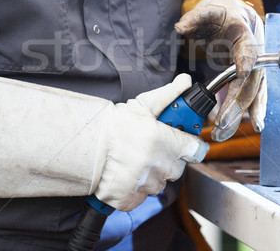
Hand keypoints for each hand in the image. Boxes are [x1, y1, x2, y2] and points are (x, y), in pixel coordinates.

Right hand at [94, 74, 208, 210]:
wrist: (84, 144)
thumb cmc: (114, 124)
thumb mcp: (143, 105)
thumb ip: (169, 94)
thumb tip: (186, 81)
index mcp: (163, 141)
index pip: (195, 150)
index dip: (190, 146)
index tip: (184, 144)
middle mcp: (156, 165)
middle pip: (177, 169)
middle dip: (167, 161)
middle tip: (150, 150)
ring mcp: (143, 184)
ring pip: (158, 185)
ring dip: (150, 176)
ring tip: (133, 162)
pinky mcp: (129, 199)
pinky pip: (141, 197)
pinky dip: (135, 189)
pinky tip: (125, 175)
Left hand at [175, 0, 266, 141]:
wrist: (232, 16)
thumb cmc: (220, 14)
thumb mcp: (207, 11)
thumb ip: (195, 18)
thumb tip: (181, 27)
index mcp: (245, 33)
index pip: (248, 47)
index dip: (246, 58)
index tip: (242, 70)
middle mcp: (253, 54)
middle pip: (251, 82)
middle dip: (237, 104)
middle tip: (222, 122)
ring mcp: (253, 69)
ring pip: (252, 96)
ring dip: (238, 116)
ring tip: (222, 133)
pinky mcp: (246, 80)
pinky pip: (247, 100)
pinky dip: (240, 115)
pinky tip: (229, 129)